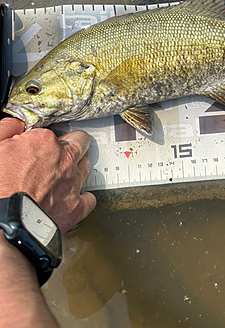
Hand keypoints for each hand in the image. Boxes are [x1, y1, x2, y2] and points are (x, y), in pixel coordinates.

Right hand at [0, 118, 95, 233]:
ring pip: (85, 167)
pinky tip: (73, 198)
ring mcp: (72, 183)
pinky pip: (89, 198)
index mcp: (44, 143)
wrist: (2, 225)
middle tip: (62, 152)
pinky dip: (83, 198)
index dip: (43, 142)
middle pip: (80, 143)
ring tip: (64, 175)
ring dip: (77, 168)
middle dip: (72, 145)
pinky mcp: (76, 207)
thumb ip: (6, 131)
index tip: (37, 149)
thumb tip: (14, 125)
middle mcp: (64, 160)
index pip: (52, 134)